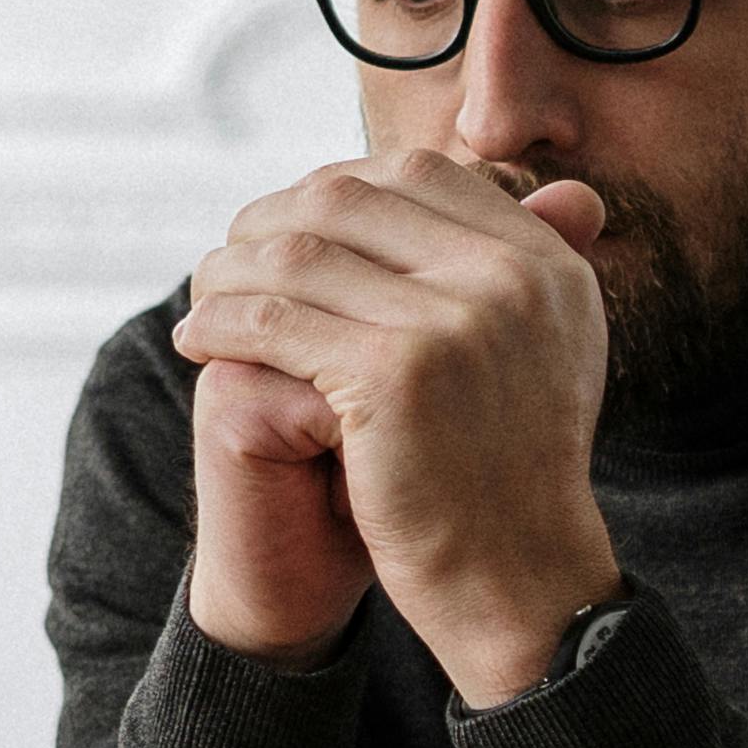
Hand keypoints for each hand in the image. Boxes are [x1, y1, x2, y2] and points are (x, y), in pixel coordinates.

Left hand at [174, 150, 623, 701]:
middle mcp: (515, 280)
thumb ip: (508, 264)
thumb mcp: (542, 350)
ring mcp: (459, 323)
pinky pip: (274, 320)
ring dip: (231, 269)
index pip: (420, 173)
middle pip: (350, 197)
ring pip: (300, 252)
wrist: (520, 584)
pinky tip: (199, 340)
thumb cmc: (510, 476)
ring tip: (204, 299)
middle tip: (231, 259)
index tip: (293, 227)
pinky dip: (221, 322)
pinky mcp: (397, 375)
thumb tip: (499, 164)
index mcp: (548, 265)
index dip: (339, 189)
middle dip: (272, 219)